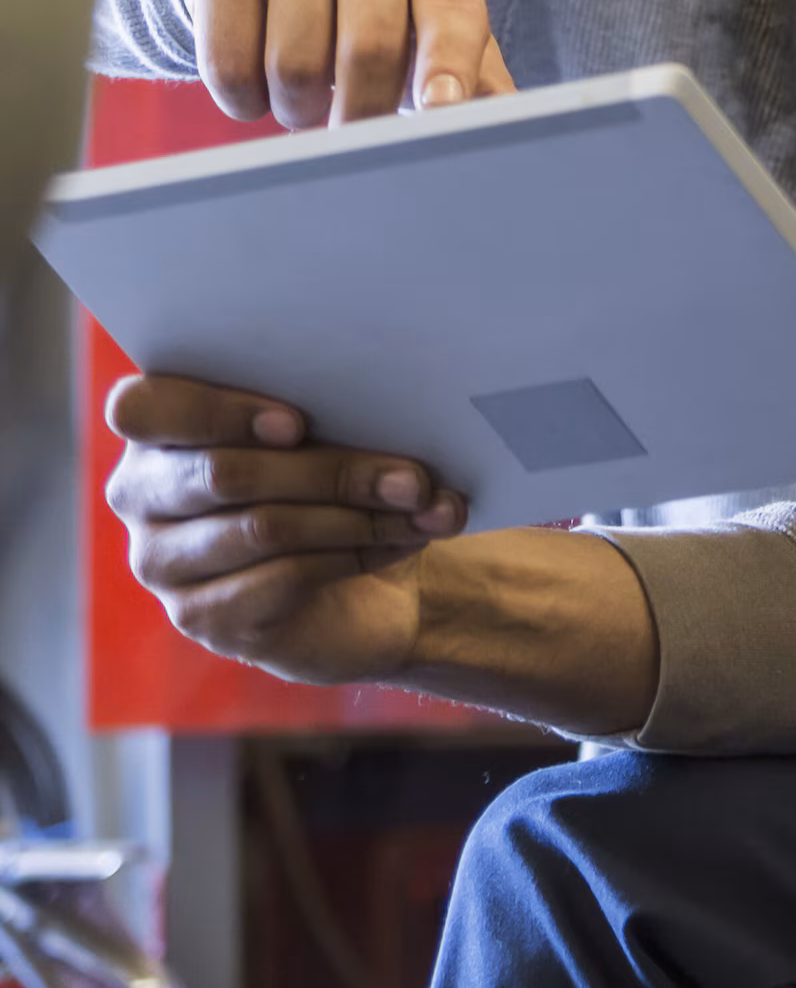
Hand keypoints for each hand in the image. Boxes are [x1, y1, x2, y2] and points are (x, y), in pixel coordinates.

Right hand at [104, 374, 465, 686]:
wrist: (371, 579)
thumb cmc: (340, 481)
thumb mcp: (335, 433)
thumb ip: (332, 411)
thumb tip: (395, 407)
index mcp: (158, 428)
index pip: (141, 409)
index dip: (215, 412)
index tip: (297, 423)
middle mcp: (142, 495)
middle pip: (222, 474)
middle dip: (332, 471)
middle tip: (413, 477)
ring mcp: (162, 562)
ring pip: (262, 527)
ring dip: (359, 516)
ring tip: (427, 508)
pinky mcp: (203, 616)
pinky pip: (280, 578)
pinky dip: (354, 555)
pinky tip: (401, 542)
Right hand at [178, 0, 515, 128]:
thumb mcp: (435, 17)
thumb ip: (472, 72)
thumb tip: (506, 128)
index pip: (452, 13)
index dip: (447, 65)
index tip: (442, 110)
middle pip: (369, 51)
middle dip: (361, 116)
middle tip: (353, 129)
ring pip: (295, 68)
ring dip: (299, 111)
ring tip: (309, 96)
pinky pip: (229, 65)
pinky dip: (245, 101)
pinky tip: (261, 82)